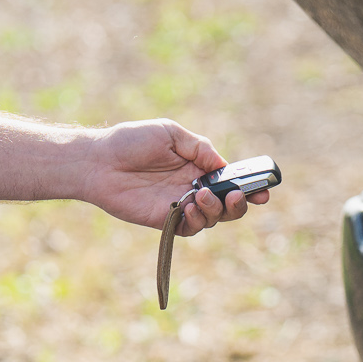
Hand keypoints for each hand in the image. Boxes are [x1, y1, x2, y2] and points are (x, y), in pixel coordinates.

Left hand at [81, 118, 271, 234]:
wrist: (98, 161)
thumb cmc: (131, 141)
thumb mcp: (170, 133)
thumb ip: (200, 148)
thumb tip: (223, 165)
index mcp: (198, 166)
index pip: (231, 179)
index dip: (249, 185)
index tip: (264, 188)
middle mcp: (193, 187)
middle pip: (228, 204)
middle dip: (240, 203)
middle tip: (236, 196)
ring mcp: (180, 205)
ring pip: (213, 219)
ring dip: (216, 210)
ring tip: (202, 196)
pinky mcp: (165, 220)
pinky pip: (190, 228)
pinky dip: (196, 220)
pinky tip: (188, 205)